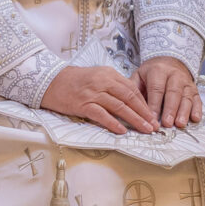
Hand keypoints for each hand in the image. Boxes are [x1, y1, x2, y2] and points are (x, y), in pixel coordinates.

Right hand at [41, 64, 160, 133]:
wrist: (50, 81)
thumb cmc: (75, 81)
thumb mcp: (97, 77)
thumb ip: (113, 86)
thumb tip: (131, 101)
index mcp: (109, 74)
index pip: (132, 89)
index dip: (144, 103)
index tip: (153, 115)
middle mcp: (103, 82)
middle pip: (129, 98)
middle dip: (144, 113)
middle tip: (154, 125)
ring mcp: (93, 93)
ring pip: (119, 107)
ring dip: (134, 119)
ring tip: (144, 130)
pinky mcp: (82, 104)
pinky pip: (101, 115)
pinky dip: (113, 123)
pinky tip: (122, 131)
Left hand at [139, 56, 204, 127]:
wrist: (170, 60)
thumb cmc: (152, 73)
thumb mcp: (139, 75)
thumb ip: (134, 89)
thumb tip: (129, 106)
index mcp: (158, 71)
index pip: (156, 89)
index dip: (154, 104)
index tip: (151, 118)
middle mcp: (174, 75)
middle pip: (173, 93)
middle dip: (170, 109)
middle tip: (166, 123)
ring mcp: (186, 82)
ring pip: (186, 97)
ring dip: (184, 111)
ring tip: (179, 124)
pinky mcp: (194, 89)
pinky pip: (197, 99)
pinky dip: (197, 109)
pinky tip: (195, 118)